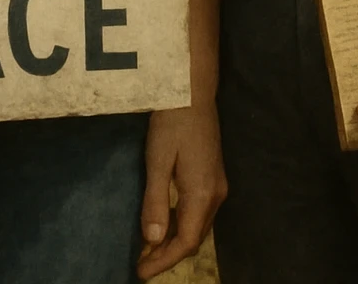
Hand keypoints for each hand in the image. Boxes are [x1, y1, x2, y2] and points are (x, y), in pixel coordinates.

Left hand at [137, 100, 226, 278]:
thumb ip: (156, 201)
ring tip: (148, 250)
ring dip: (174, 241)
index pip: (185, 242)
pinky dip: (181, 225)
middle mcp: (215, 194)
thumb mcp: (158, 160)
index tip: (140, 273)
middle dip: (168, 255)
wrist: (192, 90)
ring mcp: (217, 185)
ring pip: (197, 226)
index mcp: (202, 193)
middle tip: (141, 265)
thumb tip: (152, 241)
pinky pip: (199, 213)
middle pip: (194, 238)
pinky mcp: (213, 176)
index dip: (163, 261)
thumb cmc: (172, 121)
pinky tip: (164, 224)